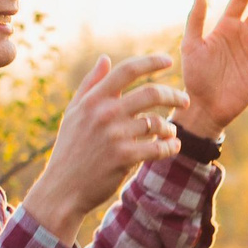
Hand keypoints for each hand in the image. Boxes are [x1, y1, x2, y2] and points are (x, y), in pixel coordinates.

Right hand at [21, 53, 190, 240]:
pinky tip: (172, 147)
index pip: (127, 70)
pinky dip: (169, 147)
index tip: (169, 60)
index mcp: (93, 100)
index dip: (151, 62)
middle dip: (174, 95)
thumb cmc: (70, 149)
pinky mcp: (124, 157)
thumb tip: (106, 58)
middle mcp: (104, 113)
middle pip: (151, 93)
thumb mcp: (74, 113)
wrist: (62, 189)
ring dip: (169, 128)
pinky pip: (157, 147)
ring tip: (170, 133)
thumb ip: (91, 84)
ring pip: (157, 123)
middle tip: (185, 101)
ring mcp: (114, 135)